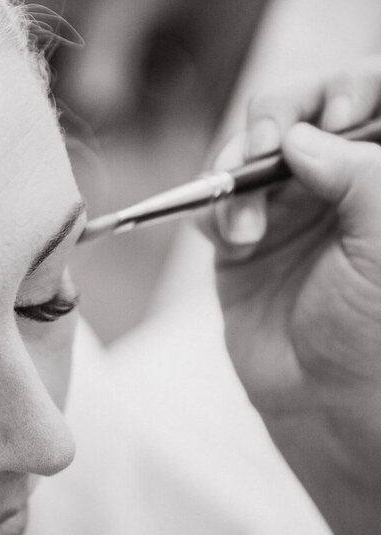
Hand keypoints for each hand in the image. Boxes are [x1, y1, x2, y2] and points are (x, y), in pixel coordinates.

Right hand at [202, 57, 380, 534]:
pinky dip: (212, 210)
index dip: (351, 88)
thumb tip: (302, 136)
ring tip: (246, 221)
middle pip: (303, 111)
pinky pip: (212, 200)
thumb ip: (357, 169)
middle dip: (280, 118)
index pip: (372, 97)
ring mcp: (288, 210)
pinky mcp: (241, 242)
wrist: (328, 404)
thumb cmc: (377, 330)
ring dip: (236, 174)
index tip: (341, 114)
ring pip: (248, 152)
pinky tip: (233, 240)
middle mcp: (340, 185)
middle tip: (269, 145)